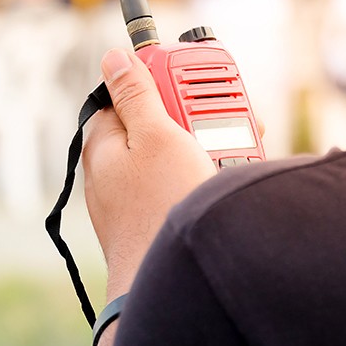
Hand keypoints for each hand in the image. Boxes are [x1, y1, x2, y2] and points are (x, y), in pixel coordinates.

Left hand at [82, 48, 215, 296]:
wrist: (176, 287)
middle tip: (229, 116)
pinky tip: (231, 182)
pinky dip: (210, 179)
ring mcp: (137, 200)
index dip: (158, 82)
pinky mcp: (160, 221)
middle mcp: (115, 172)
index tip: (189, 79)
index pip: (125, 94)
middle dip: (198, 115)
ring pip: (178, 156)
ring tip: (242, 151)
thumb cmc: (161, 209)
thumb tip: (113, 58)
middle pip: (158, 124)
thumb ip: (136, 95)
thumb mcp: (154, 136)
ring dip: (213, 147)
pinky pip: (186, 187)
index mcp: (104, 145)